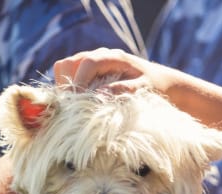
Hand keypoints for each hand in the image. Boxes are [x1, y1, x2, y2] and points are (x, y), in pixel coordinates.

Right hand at [53, 47, 172, 95]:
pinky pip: (67, 77)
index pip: (86, 64)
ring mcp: (90, 63)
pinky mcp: (86, 73)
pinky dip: (67, 90)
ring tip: (74, 107)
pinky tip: (76, 105)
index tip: (75, 105)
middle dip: (67, 86)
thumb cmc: (153, 87)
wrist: (158, 82)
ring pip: (64, 70)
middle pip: (68, 64)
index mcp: (111, 57)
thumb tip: (99, 95)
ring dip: (64, 88)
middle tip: (73, 109)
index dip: (77, 84)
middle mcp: (98, 56)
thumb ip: (123, 90)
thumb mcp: (143, 89)